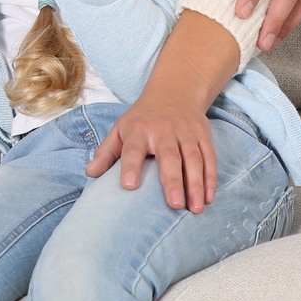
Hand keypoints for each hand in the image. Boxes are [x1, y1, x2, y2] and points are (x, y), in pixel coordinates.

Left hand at [86, 97, 217, 212]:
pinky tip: (209, 198)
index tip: (129, 186)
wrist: (173, 92)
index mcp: (139, 130)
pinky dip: (210, 178)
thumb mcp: (120, 130)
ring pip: (193, 158)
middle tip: (174, 205)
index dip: (130, 166)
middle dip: (172, 180)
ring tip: (196, 208)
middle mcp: (163, 130)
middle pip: (169, 155)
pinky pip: (209, 157)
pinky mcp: (202, 135)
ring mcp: (185, 132)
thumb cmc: (142, 119)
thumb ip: (106, 152)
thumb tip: (90, 173)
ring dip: (196, 184)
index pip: (133, 149)